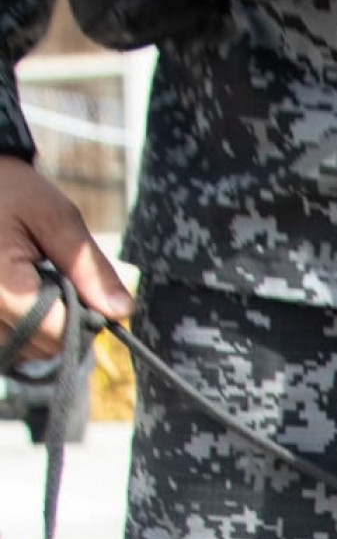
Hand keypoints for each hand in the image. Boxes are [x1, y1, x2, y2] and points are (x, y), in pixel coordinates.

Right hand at [1, 154, 133, 362]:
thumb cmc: (11, 191)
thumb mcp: (57, 218)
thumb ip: (90, 268)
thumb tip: (121, 312)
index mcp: (0, 285)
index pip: (56, 333)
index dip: (85, 320)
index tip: (90, 293)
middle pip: (42, 346)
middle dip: (65, 321)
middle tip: (63, 280)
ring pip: (25, 348)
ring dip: (43, 325)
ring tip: (38, 281)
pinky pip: (7, 337)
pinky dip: (24, 322)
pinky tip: (25, 292)